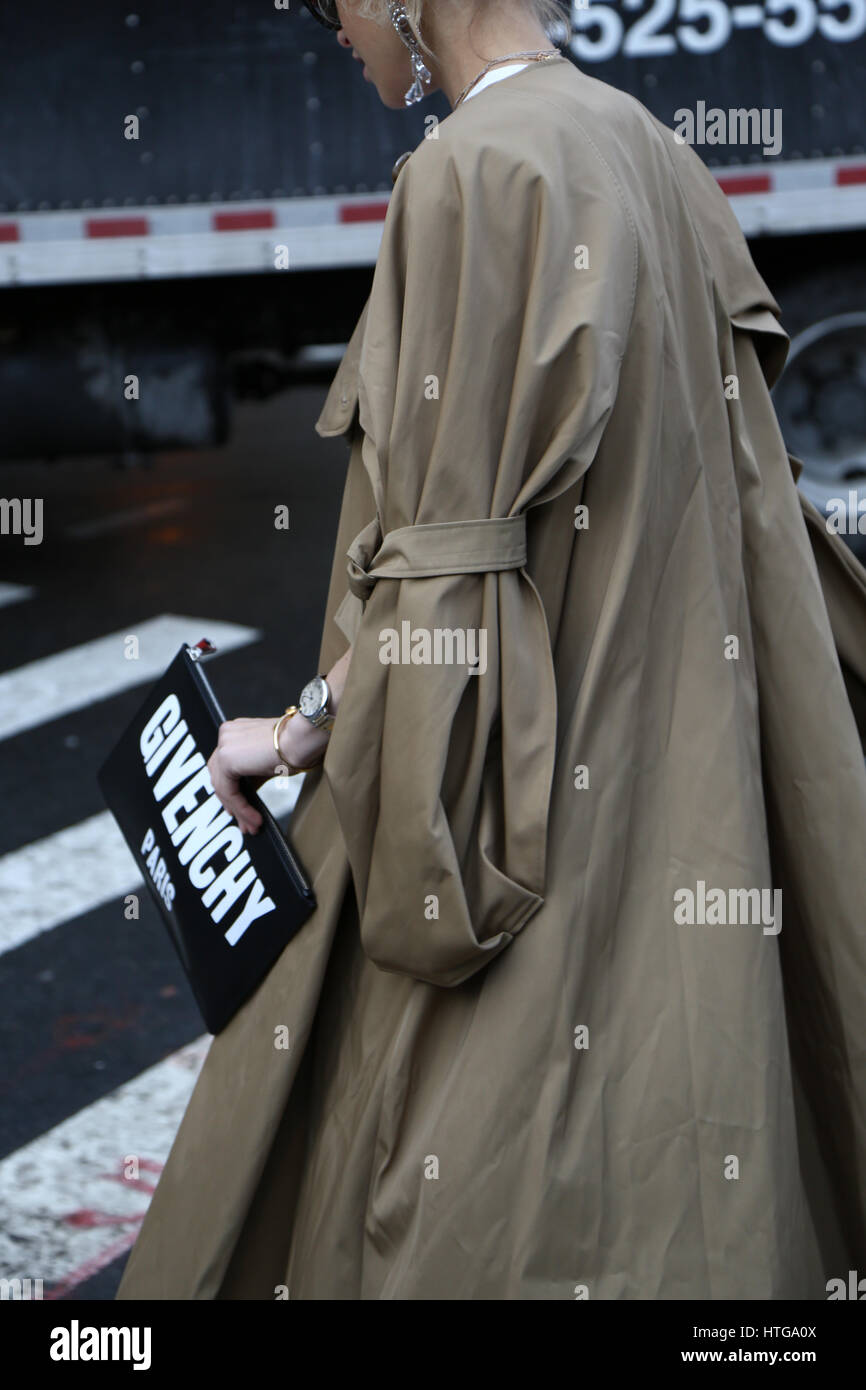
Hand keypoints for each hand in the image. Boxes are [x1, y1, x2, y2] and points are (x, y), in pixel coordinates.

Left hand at [207, 715, 324, 836]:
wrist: (301, 740)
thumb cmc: (294, 746)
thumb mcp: (265, 763)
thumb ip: (250, 776)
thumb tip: (245, 797)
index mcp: (234, 732)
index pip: (223, 767)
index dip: (231, 792)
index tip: (240, 810)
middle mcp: (225, 735)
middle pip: (220, 777)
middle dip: (233, 804)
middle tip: (244, 823)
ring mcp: (224, 745)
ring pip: (223, 787)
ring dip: (238, 810)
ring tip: (252, 825)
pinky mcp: (227, 758)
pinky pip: (228, 791)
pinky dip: (240, 807)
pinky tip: (254, 818)